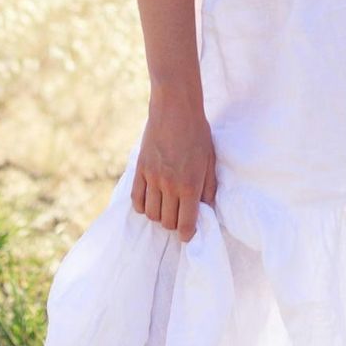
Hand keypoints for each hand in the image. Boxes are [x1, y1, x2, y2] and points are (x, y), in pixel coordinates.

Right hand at [130, 91, 216, 242]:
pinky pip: (136, 199)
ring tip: (166, 208)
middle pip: (167, 222)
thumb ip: (209, 188)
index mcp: (190, 185)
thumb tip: (206, 209)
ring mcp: (152, 178)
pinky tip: (151, 202)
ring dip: (159, 216)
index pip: (186, 224)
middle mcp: (169, 186)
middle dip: (174, 225)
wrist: (175, 110)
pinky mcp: (139, 170)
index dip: (187, 234)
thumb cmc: (197, 134)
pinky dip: (143, 206)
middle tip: (179, 217)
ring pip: (151, 214)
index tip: (188, 235)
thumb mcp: (210, 161)